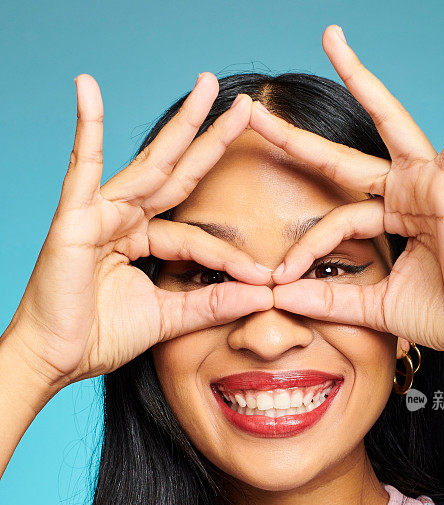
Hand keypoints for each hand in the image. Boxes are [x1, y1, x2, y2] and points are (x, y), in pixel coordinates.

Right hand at [3, 74, 272, 390]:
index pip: (195, 237)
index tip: (266, 279)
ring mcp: (98, 214)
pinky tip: (88, 88)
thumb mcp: (168, 318)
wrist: (57, 360)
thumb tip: (264, 296)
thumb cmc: (101, 337)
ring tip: (208, 85)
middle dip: (212, 139)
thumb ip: (212, 304)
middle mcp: (123, 219)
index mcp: (142, 240)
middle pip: (177, 173)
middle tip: (247, 106)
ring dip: (181, 124)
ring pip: (149, 164)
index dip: (230, 257)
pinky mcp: (73, 218)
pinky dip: (85, 127)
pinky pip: (82, 167)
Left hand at [250, 25, 443, 357]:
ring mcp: (431, 183)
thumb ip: (329, 299)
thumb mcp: (373, 306)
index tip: (279, 280)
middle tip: (254, 112)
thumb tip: (279, 297)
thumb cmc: (443, 314)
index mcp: (390, 218)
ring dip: (361, 79)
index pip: (333, 220)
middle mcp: (407, 193)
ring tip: (332, 38)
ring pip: (388, 123)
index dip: (303, 248)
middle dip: (297, 138)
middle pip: (341, 158)